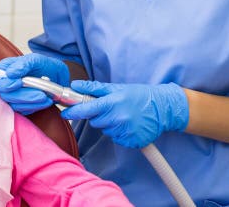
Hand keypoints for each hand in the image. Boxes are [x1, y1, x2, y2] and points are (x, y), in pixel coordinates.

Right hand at [0, 54, 69, 114]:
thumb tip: (10, 73)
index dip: (3, 84)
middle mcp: (5, 84)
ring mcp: (12, 97)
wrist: (57, 77)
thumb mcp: (35, 59)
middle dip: (23, 95)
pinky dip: (36, 106)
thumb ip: (22, 64)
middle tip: (40, 93)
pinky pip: (24, 110)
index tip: (19, 83)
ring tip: (46, 96)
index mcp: (4, 70)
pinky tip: (45, 100)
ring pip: (14, 105)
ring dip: (32, 102)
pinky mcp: (20, 106)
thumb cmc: (43, 65)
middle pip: (4, 95)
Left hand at [61, 80, 189, 147]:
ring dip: (110, 124)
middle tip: (111, 108)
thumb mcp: (116, 88)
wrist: (163, 108)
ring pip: (106, 131)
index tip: (65, 114)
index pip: (86, 109)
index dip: (73, 112)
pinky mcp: (131, 141)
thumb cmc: (138, 95)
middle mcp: (118, 118)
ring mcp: (125, 132)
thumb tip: (74, 85)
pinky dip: (119, 133)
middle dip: (99, 116)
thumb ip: (93, 88)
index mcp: (112, 103)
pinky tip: (129, 124)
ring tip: (123, 115)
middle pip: (95, 122)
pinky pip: (117, 139)